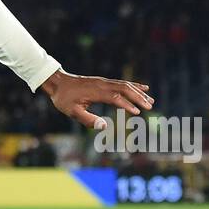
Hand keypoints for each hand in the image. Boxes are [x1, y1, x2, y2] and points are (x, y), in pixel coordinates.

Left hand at [39, 69, 153, 128]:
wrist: (57, 82)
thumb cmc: (64, 98)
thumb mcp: (72, 112)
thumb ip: (88, 120)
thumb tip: (105, 126)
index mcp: (95, 92)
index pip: (115, 98)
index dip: (127, 105)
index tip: (137, 112)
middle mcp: (102, 84)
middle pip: (124, 89)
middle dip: (138, 97)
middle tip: (150, 106)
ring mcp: (104, 81)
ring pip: (125, 85)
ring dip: (139, 92)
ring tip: (151, 100)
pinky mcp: (105, 81)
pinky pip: (122, 83)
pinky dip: (134, 85)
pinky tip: (143, 88)